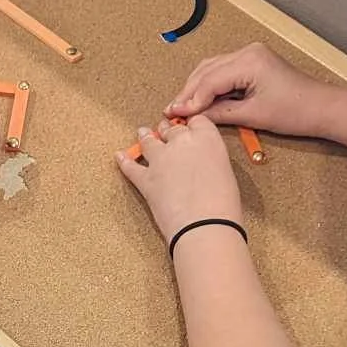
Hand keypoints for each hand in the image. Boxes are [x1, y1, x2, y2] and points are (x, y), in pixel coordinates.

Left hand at [116, 113, 242, 242]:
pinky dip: (124, 162)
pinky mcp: (146, 179)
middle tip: (165, 130)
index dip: (192, 125)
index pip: (197, 121)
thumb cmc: (222, 205)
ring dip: (146, 137)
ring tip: (143, 133)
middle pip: (171, 129)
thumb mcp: (226, 173)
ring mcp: (160, 160)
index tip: (189, 127)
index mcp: (207, 138)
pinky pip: (131, 167)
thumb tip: (203, 165)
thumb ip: (210, 160)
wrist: (204, 224)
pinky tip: (120, 157)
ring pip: (149, 142)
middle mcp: (181, 143)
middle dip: (168, 130)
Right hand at [167, 43, 333, 139]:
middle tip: (173, 110)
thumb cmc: (296, 110)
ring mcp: (251, 55)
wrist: (322, 107)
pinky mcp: (253, 63)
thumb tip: (194, 116)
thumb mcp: (254, 115)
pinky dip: (211, 85)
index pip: (210, 80)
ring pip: (212, 69)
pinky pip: (224, 71)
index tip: (174, 113)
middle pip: (207, 70)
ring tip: (183, 107)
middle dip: (189, 92)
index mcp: (249, 61)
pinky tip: (202, 100)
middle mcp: (248, 52)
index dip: (190, 99)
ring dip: (197, 88)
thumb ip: (220, 113)